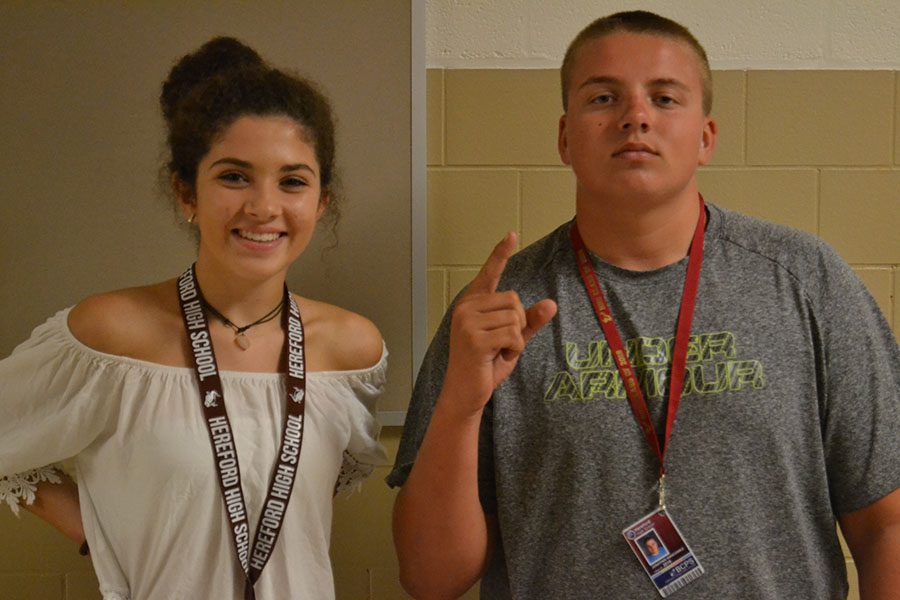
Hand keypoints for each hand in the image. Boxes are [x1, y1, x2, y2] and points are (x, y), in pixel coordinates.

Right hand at [442, 232, 556, 416]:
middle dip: (518, 324)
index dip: (500, 253)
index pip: (489, 273)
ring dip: (516, 339)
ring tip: (498, 351)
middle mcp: (466, 308)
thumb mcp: (512, 340)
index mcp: (472, 304)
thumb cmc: (485, 365)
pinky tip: (497, 358)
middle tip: (502, 343)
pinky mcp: (474, 339)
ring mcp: (467, 323)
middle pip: (514, 300)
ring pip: (515, 318)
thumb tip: (551, 303)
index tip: (512, 234)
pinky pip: (514, 335)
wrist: (465, 393)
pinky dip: (514, 349)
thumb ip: (529, 321)